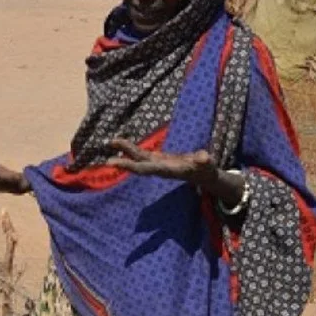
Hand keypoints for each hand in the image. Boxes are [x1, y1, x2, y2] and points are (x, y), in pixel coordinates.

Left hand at [104, 138, 219, 185]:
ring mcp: (156, 163)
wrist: (202, 174)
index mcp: (167, 170)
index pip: (146, 169)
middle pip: (138, 165)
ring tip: (111, 141)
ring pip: (137, 157)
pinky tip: (119, 143)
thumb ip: (204, 161)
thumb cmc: (205, 169)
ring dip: (125, 149)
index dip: (131, 166)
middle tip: (108, 161)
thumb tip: (203, 157)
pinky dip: (130, 148)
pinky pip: (140, 153)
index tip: (117, 164)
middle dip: (124, 163)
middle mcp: (158, 168)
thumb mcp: (207, 165)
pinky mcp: (156, 159)